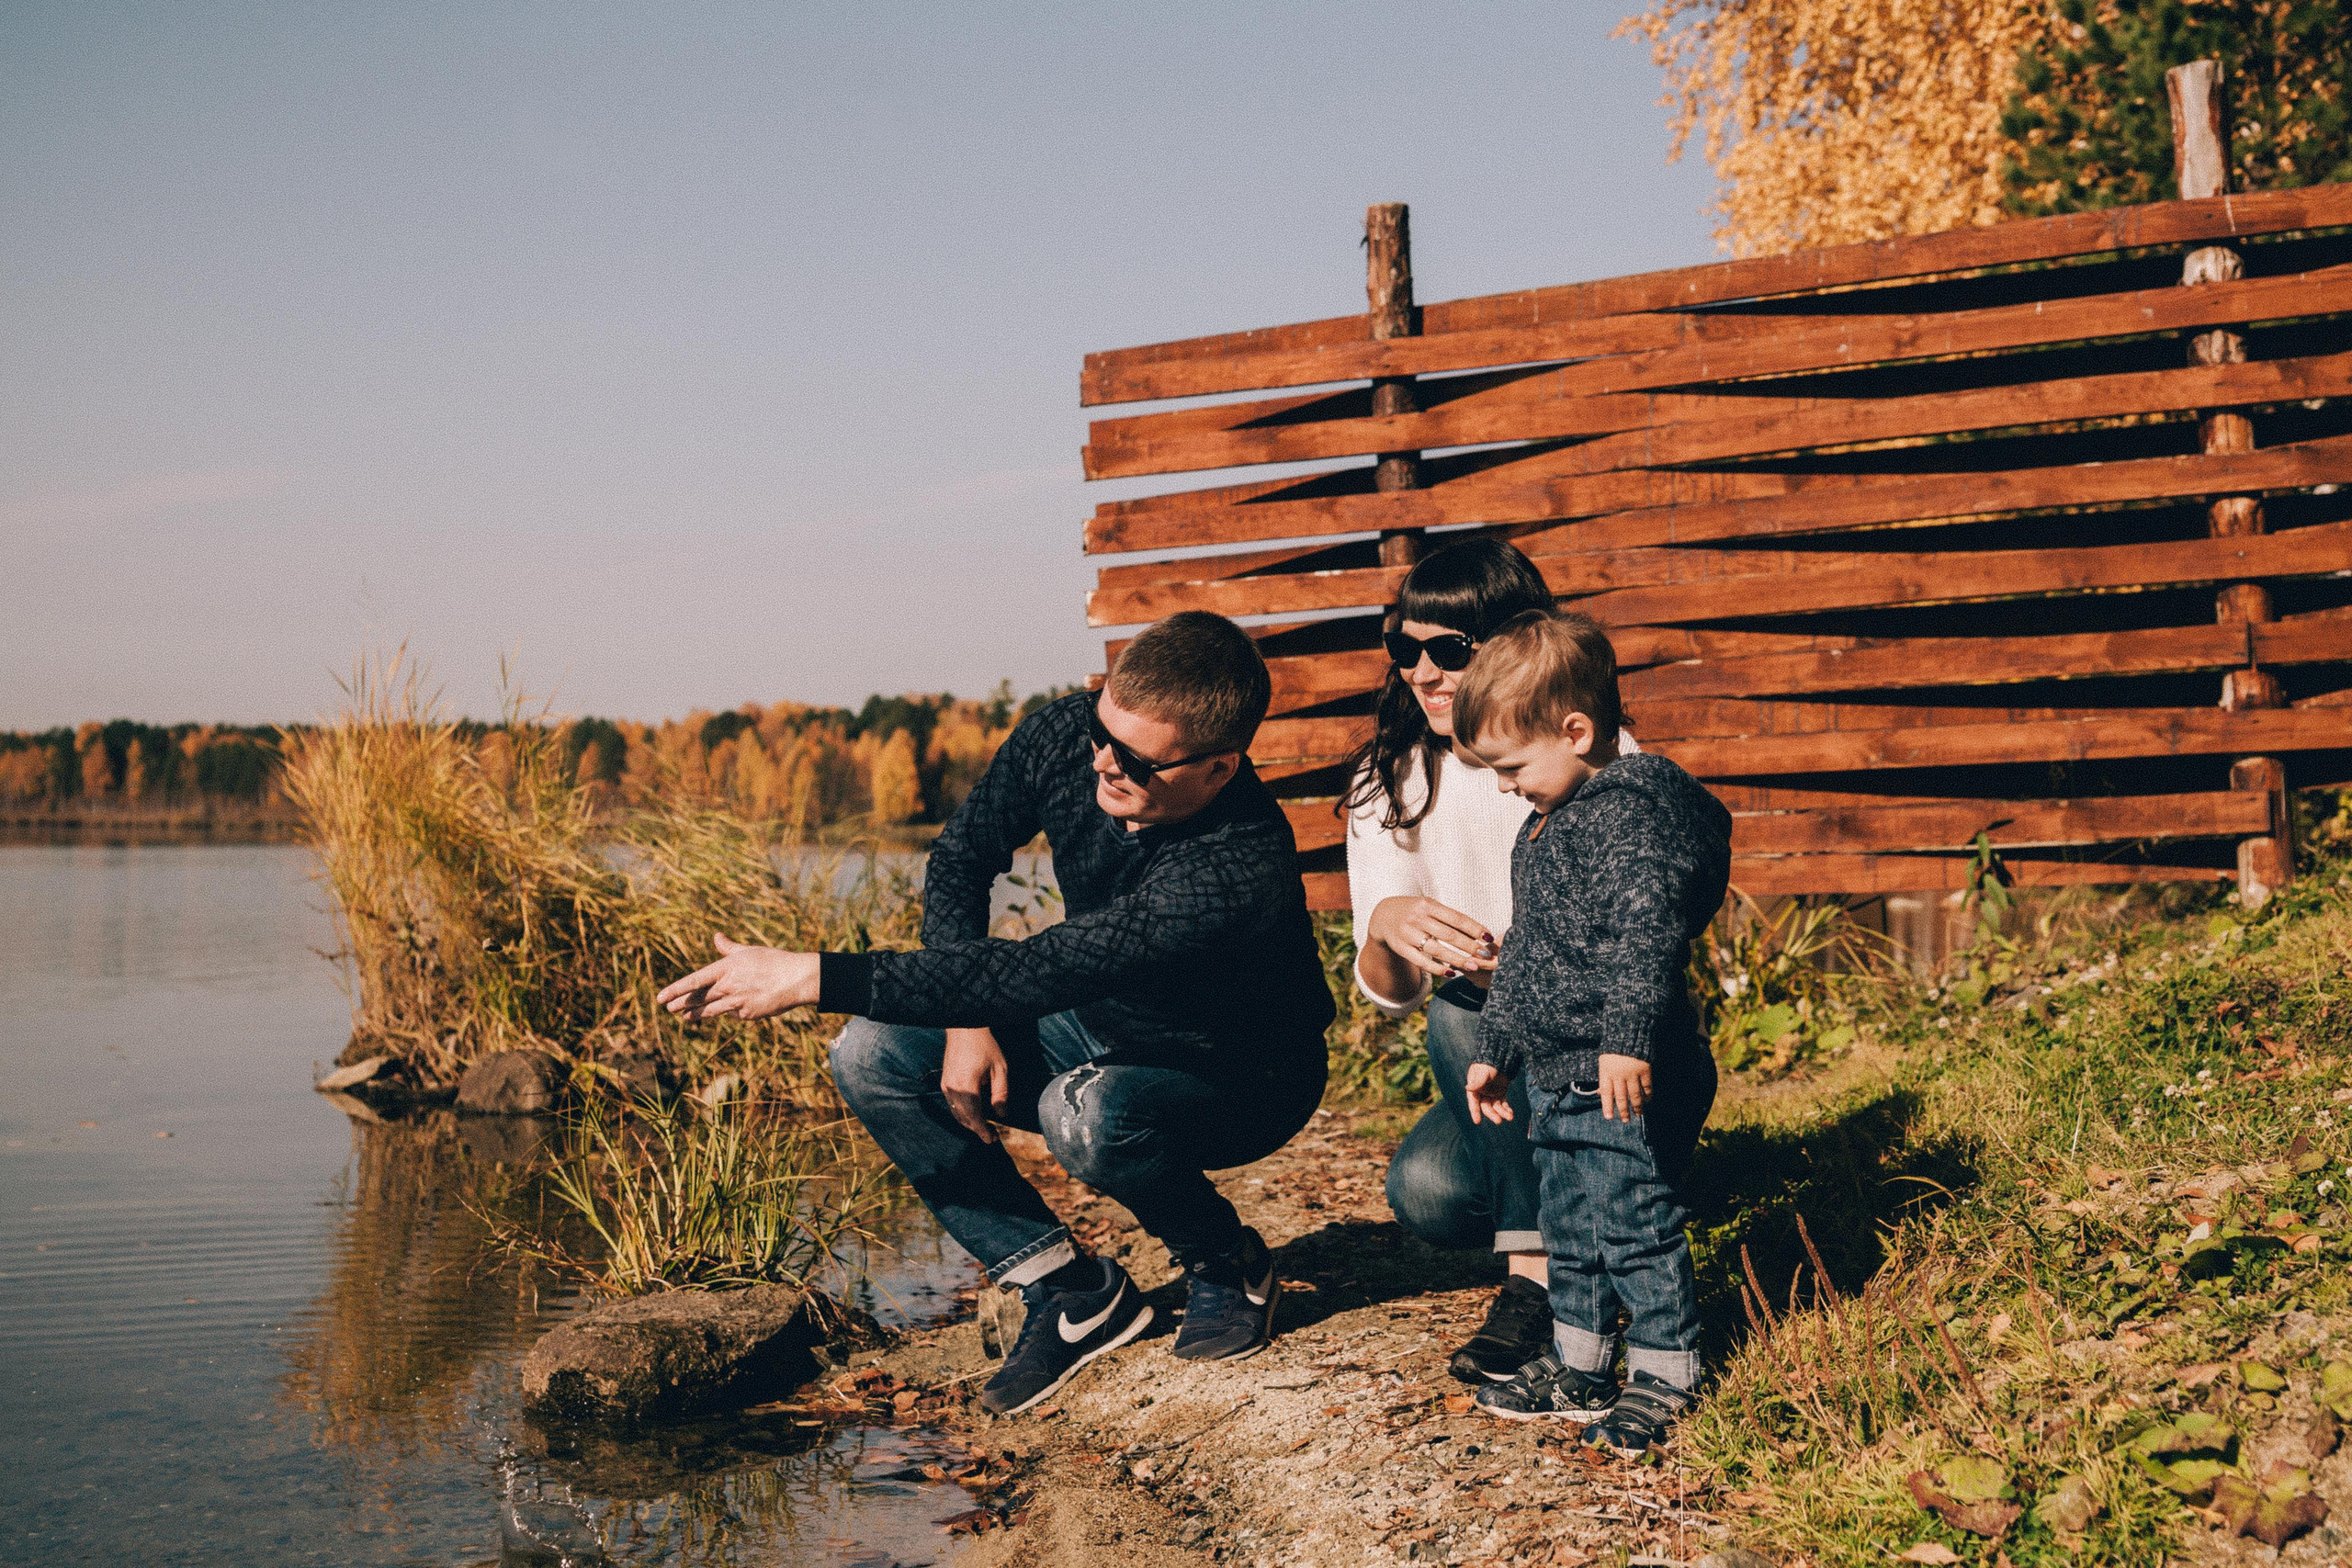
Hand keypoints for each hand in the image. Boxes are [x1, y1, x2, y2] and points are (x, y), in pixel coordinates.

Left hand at [655, 934, 818, 1020]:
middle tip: (668, 1008)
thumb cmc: (774, 961)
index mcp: (726, 968)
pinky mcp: (748, 1014)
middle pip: (699, 998)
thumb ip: (729, 948)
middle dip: (682, 1004)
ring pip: (710, 1010)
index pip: (694, 980)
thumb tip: (716, 936)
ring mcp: (737, 1002)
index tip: (661, 997)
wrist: (797, 978)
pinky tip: (732, 1010)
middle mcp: (728, 986)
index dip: (676, 989)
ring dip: (696, 1014)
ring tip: (685, 1017)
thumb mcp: (749, 951)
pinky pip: (734, 1014)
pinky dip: (732, 1011)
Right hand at [942, 1026, 1011, 1143]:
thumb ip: (1001, 1093)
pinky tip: (975, 1114)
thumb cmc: (984, 1046)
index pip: (974, 1117)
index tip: (992, 1139)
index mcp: (966, 1086)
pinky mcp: (944, 1082)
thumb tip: (1002, 1115)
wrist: (964, 1029)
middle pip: (964, 1118)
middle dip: (977, 1129)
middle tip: (992, 1136)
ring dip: (970, 1123)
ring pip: (957, 1114)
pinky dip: (963, 1114)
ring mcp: (946, 1086)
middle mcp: (952, 1089)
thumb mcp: (999, 1069)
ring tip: (985, 1127)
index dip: (982, 1131)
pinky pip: (952, 1105)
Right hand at [1366, 895, 1497, 981]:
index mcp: (1428, 905)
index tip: (1488, 938)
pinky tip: (1451, 973)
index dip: (1474, 928)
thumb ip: (1449, 918)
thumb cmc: (1415, 912)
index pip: (1456, 918)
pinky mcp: (1401, 948)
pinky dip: (1437, 969)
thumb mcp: (1429, 907)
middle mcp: (1417, 918)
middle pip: (1448, 935)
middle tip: (1486, 955)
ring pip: (1437, 950)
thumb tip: (1478, 933)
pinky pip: (1421, 961)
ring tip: (1473, 966)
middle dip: (1469, 946)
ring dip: (1457, 959)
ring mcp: (1407, 933)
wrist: (1383, 916)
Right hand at [1465, 1062, 1514, 1124]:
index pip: (1473, 1102)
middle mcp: (1482, 1093)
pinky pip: (1503, 1103)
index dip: (1475, 1112)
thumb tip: (1468, 1088)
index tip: (1477, 1122)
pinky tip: (1511, 1114)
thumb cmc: (1488, 1064)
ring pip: (1496, 1107)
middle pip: (1486, 1107)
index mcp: (1474, 1089)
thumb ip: (1477, 1082)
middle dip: (1492, 1114)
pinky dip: (1507, 1109)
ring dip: (1502, 1113)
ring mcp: (1491, 1094)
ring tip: (1510, 1117)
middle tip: (1498, 1121)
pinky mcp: (1500, 1093)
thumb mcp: (1482, 1073)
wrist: (1499, 1058)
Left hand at [1597, 1053, 1650, 1121]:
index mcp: (1606, 1072)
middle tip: (1626, 1120)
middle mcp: (1619, 1075)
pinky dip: (1648, 1095)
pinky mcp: (1644, 1070)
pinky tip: (1648, 1100)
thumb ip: (1603, 1078)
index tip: (1609, 1117)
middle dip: (1623, 1111)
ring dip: (1636, 1106)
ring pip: (1634, 1095)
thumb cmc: (1613, 1049)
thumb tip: (1600, 1093)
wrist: (1629, 1033)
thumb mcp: (1603, 1062)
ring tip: (1638, 1114)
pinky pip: (1646, 1086)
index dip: (1607, 1106)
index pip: (1606, 1093)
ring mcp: (1632, 1073)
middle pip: (1621, 1097)